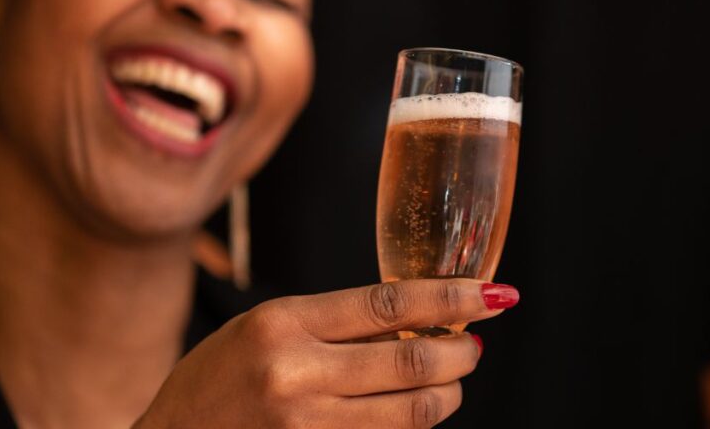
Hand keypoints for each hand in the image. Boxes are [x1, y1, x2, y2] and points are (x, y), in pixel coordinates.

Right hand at [134, 279, 519, 427]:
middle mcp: (297, 375)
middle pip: (413, 361)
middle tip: (473, 344)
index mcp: (284, 325)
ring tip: (452, 378)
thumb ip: (337, 321)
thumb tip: (420, 313)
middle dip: (461, 351)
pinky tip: (414, 406)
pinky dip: (414, 423)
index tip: (492, 294)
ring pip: (413, 411)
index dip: (451, 297)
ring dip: (448, 393)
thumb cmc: (218, 380)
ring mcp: (307, 425)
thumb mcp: (267, 327)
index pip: (390, 304)